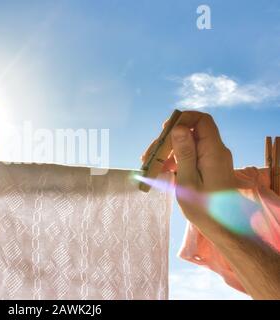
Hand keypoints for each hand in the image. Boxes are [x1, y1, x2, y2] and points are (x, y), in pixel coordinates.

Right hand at [142, 110, 279, 298]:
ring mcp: (213, 159)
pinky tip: (162, 170)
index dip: (182, 119)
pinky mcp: (209, 167)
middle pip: (191, 131)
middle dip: (168, 139)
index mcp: (213, 152)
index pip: (202, 121)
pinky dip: (175, 159)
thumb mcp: (188, 180)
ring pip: (188, 143)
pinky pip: (191, 155)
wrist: (223, 227)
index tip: (164, 131)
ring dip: (169, 150)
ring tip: (150, 164)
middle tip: (149, 154)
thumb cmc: (204, 208)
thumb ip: (184, 153)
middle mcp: (216, 151)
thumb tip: (179, 128)